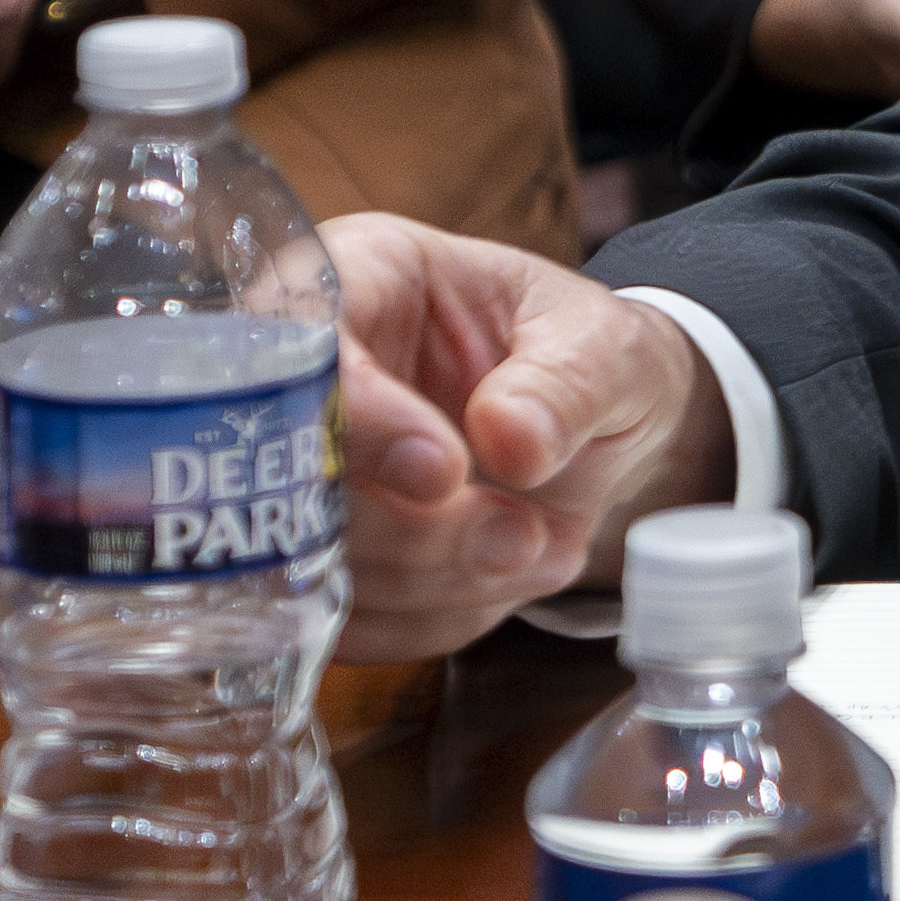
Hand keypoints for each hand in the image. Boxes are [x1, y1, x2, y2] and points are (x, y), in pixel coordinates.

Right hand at [329, 213, 736, 657]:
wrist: (604, 430)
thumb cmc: (590, 357)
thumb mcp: (605, 344)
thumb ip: (564, 380)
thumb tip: (507, 437)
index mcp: (359, 278)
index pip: (302, 349)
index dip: (361, 422)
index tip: (446, 470)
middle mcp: (307, 378)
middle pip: (293, 477)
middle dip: (411, 529)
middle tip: (518, 533)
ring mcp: (307, 478)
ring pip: (314, 563)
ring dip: (433, 582)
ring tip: (538, 549)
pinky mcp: (325, 560)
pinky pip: (350, 622)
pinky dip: (435, 618)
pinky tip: (505, 579)